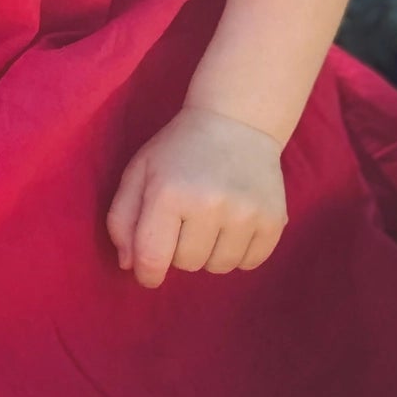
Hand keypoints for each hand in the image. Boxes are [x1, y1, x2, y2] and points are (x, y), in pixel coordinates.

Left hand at [105, 105, 287, 289]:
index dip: (147, 274)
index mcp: (168, 193)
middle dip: (179, 251)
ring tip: (209, 220)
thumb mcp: (139, 171)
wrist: (236, 122)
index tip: (148, 272)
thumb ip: (122, 218)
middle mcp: (209, 205)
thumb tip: (129, 266)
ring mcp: (245, 214)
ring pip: (218, 267)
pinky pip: (249, 264)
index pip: (153, 258)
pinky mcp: (273, 221)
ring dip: (209, 252)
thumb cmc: (178, 149)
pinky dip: (238, 252)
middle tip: (184, 220)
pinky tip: (233, 223)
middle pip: (187, 264)